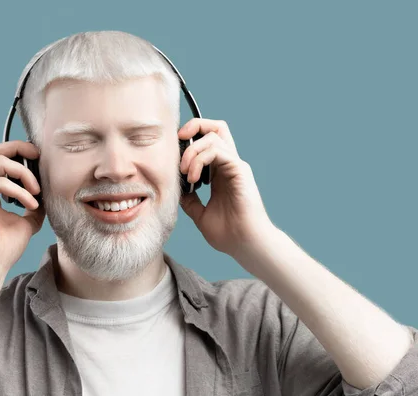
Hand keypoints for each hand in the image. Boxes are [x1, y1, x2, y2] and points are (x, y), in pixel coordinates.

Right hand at [0, 140, 44, 273]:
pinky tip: (31, 204)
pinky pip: (0, 181)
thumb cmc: (4, 249)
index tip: (39, 159)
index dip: (19, 152)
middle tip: (38, 156)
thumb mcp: (27, 221)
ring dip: (23, 173)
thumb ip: (33, 203)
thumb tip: (48, 192)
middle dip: (18, 147)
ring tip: (36, 191)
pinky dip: (20, 191)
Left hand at [178, 118, 274, 256]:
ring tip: (185, 173)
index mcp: (219, 172)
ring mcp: (235, 165)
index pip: (207, 139)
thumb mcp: (200, 214)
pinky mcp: (240, 170)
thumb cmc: (228, 234)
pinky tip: (194, 178)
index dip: (189, 138)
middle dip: (193, 127)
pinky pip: (218, 150)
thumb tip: (176, 192)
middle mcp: (228, 164)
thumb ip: (189, 200)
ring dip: (192, 151)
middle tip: (178, 143)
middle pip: (215, 127)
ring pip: (213, 135)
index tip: (173, 155)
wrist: (244, 245)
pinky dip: (200, 159)